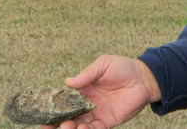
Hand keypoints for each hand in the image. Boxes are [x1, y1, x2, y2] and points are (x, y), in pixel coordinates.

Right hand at [41, 55, 161, 128]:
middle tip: (49, 126)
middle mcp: (87, 103)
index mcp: (83, 89)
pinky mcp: (107, 122)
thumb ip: (87, 74)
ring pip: (79, 125)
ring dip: (70, 128)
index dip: (53, 107)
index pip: (64, 100)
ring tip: (67, 127)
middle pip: (68, 116)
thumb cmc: (123, 67)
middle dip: (57, 122)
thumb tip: (67, 82)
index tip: (43, 114)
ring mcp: (96, 113)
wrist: (144, 78)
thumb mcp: (103, 64)